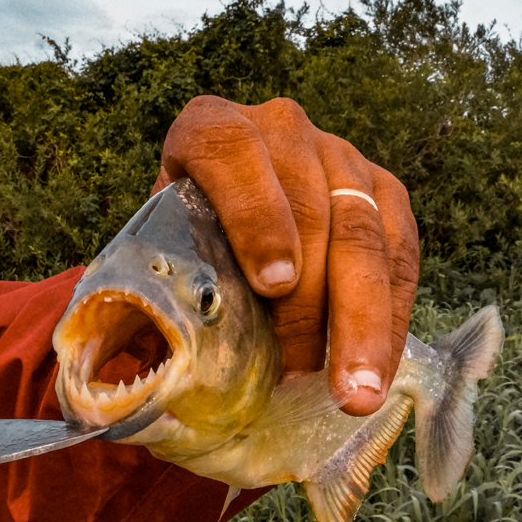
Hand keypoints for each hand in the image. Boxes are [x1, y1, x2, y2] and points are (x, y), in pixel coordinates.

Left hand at [152, 96, 418, 416]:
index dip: (255, 215)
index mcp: (210, 129)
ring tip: (355, 393)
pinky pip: (403, 253)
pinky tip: (380, 367)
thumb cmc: (186, 245)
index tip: (273, 284)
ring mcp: (341, 156)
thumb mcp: (152, 256)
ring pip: (366, 233)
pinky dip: (393, 316)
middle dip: (314, 302)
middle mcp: (282, 128)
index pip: (232, 152)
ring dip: (365, 321)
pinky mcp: (384, 191)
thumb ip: (136, 298)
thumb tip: (118, 377)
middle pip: (312, 206)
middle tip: (306, 374)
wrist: (237, 217)